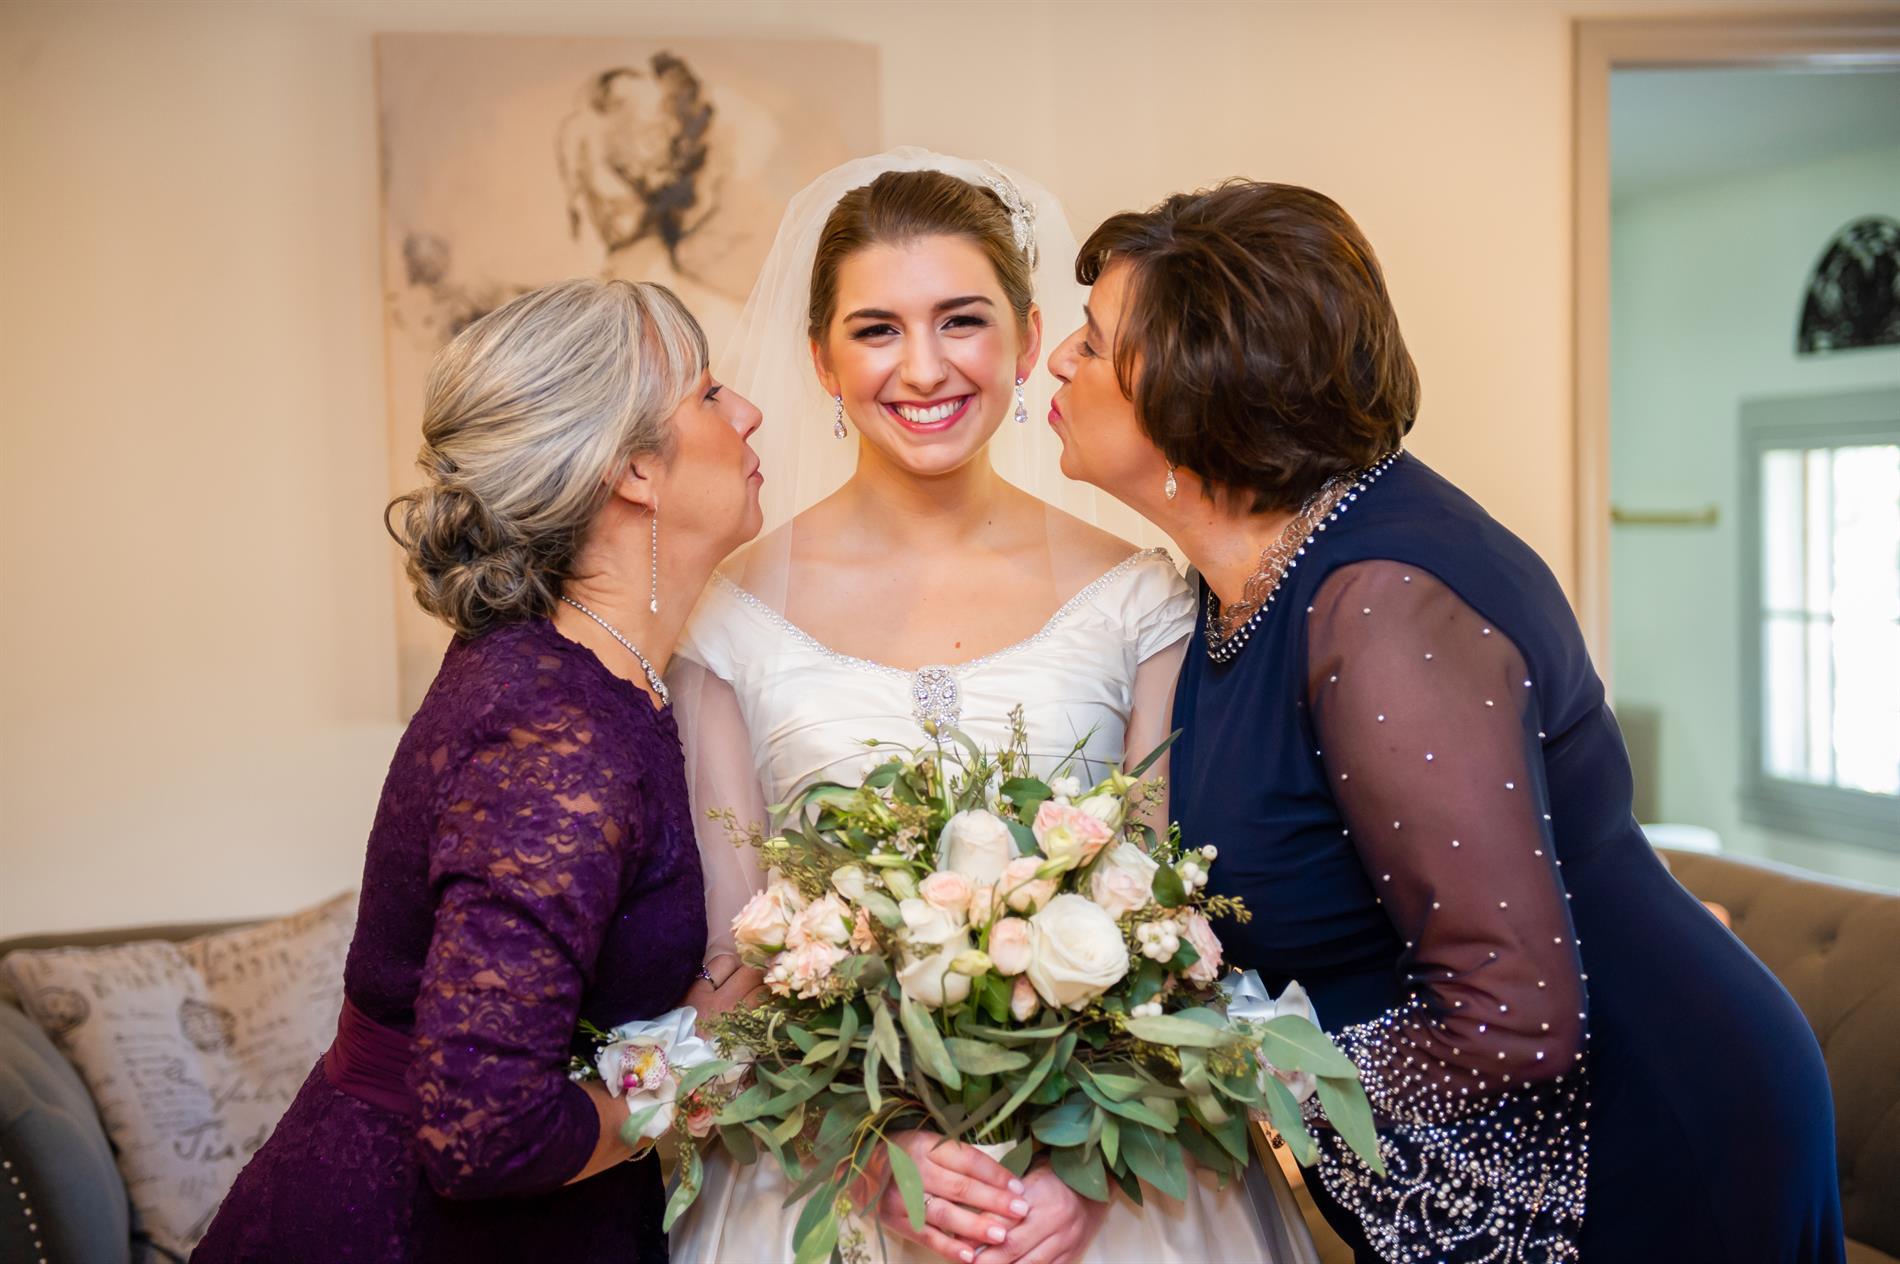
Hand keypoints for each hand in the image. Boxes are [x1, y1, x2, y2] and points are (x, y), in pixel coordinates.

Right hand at [865, 1129, 1029, 1263]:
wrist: (857, 1167)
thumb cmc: (904, 1152)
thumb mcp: (928, 1142)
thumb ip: (958, 1158)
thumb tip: (1002, 1178)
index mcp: (926, 1145)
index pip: (968, 1160)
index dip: (995, 1174)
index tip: (1019, 1187)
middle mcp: (913, 1169)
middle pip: (960, 1187)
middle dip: (993, 1200)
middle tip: (1020, 1211)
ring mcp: (902, 1197)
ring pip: (945, 1213)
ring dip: (975, 1226)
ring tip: (1001, 1234)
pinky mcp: (895, 1220)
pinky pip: (926, 1236)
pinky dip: (949, 1248)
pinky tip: (970, 1256)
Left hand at [975, 1161, 1109, 1263]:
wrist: (1094, 1188)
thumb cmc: (1054, 1178)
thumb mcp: (1029, 1177)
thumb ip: (1004, 1198)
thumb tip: (970, 1220)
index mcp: (1039, 1193)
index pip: (1003, 1217)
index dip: (979, 1233)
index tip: (960, 1243)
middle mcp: (1054, 1219)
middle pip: (1013, 1246)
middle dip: (986, 1260)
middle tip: (967, 1262)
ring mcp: (1065, 1240)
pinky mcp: (1071, 1255)